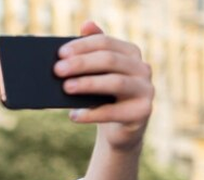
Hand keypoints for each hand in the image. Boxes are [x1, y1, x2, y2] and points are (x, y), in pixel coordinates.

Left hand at [56, 21, 153, 150]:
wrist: (118, 130)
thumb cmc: (104, 97)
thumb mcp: (98, 74)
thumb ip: (93, 51)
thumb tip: (86, 24)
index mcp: (130, 53)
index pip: (105, 43)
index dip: (83, 46)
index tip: (60, 54)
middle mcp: (142, 68)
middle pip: (110, 60)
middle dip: (82, 63)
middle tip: (57, 70)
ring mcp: (145, 90)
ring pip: (116, 83)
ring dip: (88, 84)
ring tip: (66, 88)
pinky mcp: (141, 112)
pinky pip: (114, 112)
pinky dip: (92, 114)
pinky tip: (74, 115)